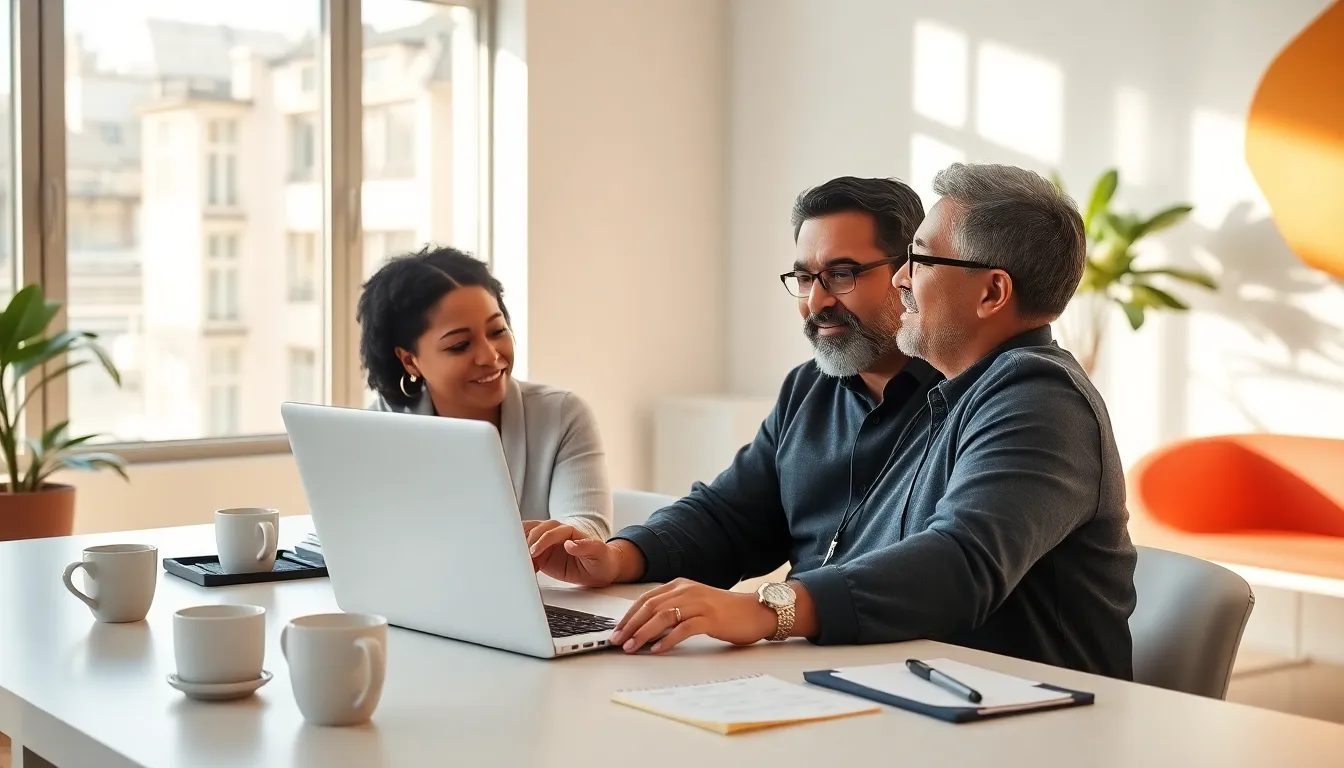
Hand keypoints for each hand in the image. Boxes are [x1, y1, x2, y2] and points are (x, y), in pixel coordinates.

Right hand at [522, 520, 620, 587]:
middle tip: (519, 556)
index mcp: (569, 530)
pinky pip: (527, 552)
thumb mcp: (598, 554)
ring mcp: (547, 543)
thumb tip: (570, 544)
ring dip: (519, 545)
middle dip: (525, 541)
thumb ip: (586, 547)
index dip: (541, 541)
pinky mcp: (542, 554)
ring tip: (513, 559)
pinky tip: (517, 566)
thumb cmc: (602, 559)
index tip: (534, 552)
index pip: (551, 532)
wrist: (601, 568)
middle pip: (535, 530)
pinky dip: (520, 557)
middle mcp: (556, 533)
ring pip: (528, 537)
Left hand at [610, 579, 776, 653]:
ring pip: (664, 616)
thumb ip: (673, 610)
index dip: (629, 615)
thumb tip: (645, 628)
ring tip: (633, 647)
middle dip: (631, 625)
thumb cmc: (724, 612)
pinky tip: (658, 649)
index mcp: (680, 585)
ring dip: (644, 633)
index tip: (617, 631)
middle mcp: (687, 591)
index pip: (646, 599)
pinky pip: (684, 629)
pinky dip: (668, 640)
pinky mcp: (711, 619)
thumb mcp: (694, 604)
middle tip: (618, 641)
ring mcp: (699, 603)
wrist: (755, 611)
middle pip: (651, 607)